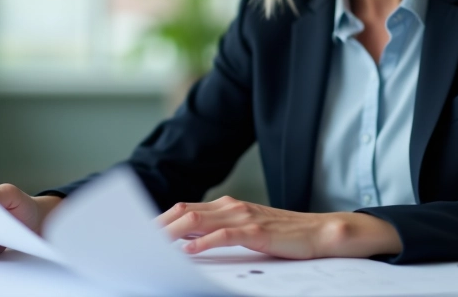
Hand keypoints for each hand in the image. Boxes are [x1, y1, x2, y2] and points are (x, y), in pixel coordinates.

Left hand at [158, 196, 401, 258]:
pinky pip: (224, 235)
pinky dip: (203, 243)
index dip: (159, 219)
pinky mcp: (257, 231)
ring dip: (172, 233)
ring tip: (152, 245)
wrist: (322, 232)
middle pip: (183, 211)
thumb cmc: (284, 236)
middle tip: (135, 240)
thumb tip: (186, 246)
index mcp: (226, 206)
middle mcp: (231, 206)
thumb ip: (219, 234)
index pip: (183, 209)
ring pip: (198, 220)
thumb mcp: (247, 232)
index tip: (138, 233)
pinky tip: (189, 252)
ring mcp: (244, 216)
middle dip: (157, 226)